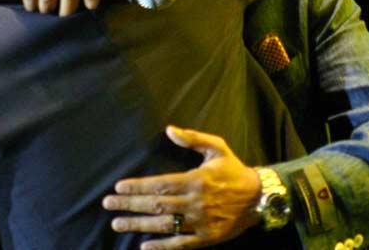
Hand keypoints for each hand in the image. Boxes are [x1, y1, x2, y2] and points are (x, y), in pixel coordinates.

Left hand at [102, 126, 261, 249]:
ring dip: (139, 225)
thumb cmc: (234, 170)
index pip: (160, 184)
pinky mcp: (207, 238)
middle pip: (157, 205)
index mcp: (195, 180)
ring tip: (118, 224)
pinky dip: (162, 247)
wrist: (260, 197)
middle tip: (108, 205)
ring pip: (165, 225)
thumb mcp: (217, 147)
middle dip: (130, 205)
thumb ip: (193, 138)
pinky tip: (144, 247)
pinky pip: (181, 244)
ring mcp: (201, 222)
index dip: (138, 187)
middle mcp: (195, 202)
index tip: (119, 188)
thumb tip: (169, 130)